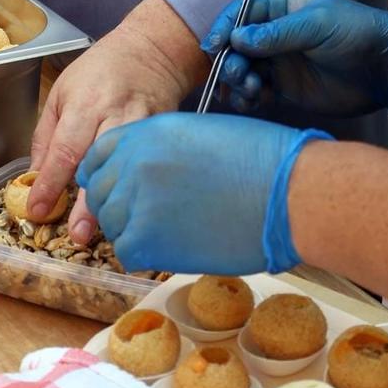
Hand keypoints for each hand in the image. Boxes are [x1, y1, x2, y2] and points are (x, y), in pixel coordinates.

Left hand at [28, 0, 206, 243]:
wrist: (152, 50)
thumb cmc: (100, 70)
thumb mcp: (61, 93)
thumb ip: (46, 136)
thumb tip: (36, 178)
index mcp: (83, 105)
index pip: (64, 150)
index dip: (51, 183)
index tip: (38, 209)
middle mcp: (114, 115)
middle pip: (100, 162)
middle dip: (89, 201)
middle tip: (78, 234)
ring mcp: (144, 125)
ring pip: (129, 167)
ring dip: (118, 199)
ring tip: (109, 230)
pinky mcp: (164, 133)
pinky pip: (150, 164)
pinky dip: (141, 187)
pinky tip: (134, 209)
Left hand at [77, 112, 327, 275]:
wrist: (290, 194)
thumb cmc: (265, 162)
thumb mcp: (203, 134)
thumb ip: (165, 148)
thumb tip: (153, 170)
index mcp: (147, 131)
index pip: (98, 156)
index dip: (106, 176)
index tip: (117, 189)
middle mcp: (133, 162)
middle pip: (101, 193)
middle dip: (119, 206)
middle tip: (149, 218)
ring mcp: (137, 201)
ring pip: (112, 225)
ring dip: (133, 232)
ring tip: (170, 233)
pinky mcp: (147, 239)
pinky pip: (127, 252)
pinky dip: (144, 255)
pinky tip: (171, 248)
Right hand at [204, 0, 387, 119]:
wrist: (385, 68)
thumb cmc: (356, 33)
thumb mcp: (317, 25)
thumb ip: (277, 33)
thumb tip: (237, 39)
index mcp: (280, 7)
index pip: (241, 12)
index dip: (223, 28)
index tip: (215, 47)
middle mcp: (273, 33)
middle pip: (235, 44)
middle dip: (229, 60)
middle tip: (238, 75)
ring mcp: (278, 61)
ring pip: (241, 69)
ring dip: (236, 80)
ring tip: (250, 90)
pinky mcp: (284, 87)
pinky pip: (254, 91)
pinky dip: (247, 97)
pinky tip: (254, 101)